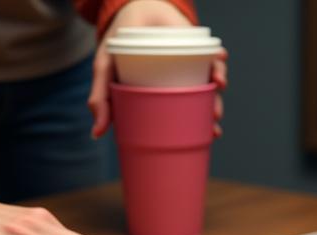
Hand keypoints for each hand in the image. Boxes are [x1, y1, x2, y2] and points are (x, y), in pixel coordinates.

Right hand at [89, 0, 227, 138]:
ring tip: (217, 91)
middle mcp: (180, 82)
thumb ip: (101, 99)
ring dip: (218, 90)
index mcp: (163, 94)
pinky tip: (220, 64)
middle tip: (214, 127)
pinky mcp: (197, 45)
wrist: (129, 4)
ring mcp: (191, 64)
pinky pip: (213, 57)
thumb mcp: (105, 69)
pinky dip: (219, 62)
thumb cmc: (118, 41)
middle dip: (210, 116)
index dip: (192, 130)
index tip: (199, 139)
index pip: (181, 117)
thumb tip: (96, 133)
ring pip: (210, 83)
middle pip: (200, 103)